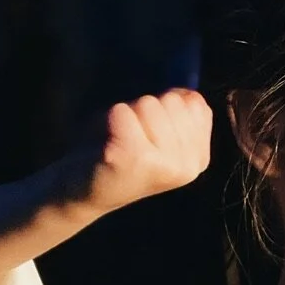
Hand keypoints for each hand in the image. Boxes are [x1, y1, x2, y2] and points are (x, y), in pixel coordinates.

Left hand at [74, 89, 212, 215]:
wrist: (85, 190)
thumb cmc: (122, 152)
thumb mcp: (163, 133)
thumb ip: (182, 111)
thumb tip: (187, 93)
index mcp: (199, 158)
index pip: (195, 103)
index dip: (166, 107)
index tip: (150, 134)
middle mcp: (188, 165)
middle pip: (172, 101)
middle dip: (146, 111)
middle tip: (132, 138)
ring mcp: (163, 163)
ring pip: (148, 104)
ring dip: (128, 115)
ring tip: (120, 140)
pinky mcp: (134, 157)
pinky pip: (123, 112)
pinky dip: (109, 119)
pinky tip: (108, 143)